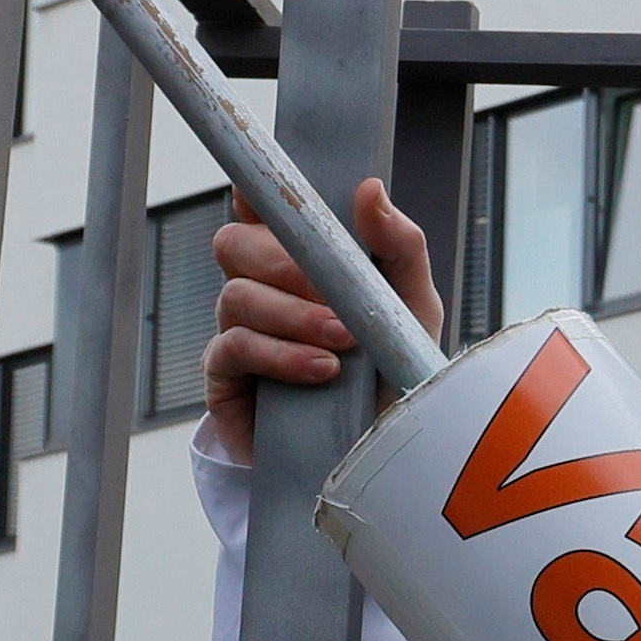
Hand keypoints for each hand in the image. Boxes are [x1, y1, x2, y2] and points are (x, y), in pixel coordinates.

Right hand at [197, 178, 440, 453]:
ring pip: (236, 295)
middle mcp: (261, 288)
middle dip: (285, 262)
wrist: (378, 450)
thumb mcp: (412, 307)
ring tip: (343, 340)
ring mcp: (240, 331)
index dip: (256, 195)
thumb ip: (399, 245)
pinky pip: (232, 347)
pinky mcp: (227, 378)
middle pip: (235, 244)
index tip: (268, 192)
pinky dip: (280, 354)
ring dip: (293, 314)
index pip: (261, 213)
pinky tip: (321, 370)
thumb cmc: (391, 371)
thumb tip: (369, 190)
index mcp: (298, 262)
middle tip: (335, 292)